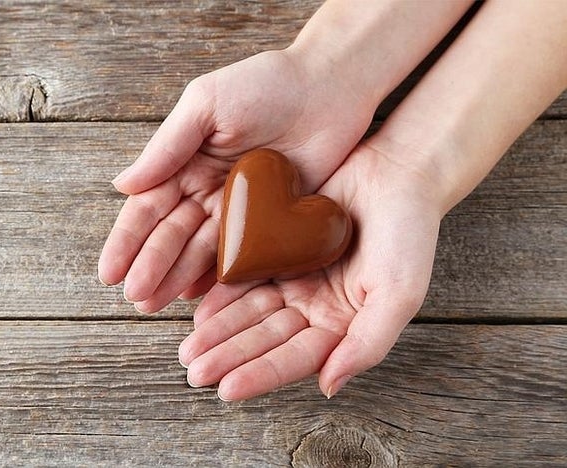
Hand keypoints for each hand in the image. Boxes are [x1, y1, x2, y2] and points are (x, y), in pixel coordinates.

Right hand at [98, 48, 374, 311]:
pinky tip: (199, 297)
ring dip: (178, 278)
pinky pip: (244, 255)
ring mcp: (241, 210)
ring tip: (155, 305)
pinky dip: (221, 277)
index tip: (109, 272)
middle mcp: (208, 190)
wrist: (327, 88)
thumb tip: (121, 186)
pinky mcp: (273, 222)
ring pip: (203, 251)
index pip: (149, 208)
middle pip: (173, 236)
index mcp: (186, 163)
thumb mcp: (206, 105)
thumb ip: (168, 146)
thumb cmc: (263, 84)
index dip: (128, 241)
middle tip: (135, 297)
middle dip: (151, 267)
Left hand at [178, 142, 441, 399]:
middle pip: (266, 337)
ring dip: (220, 330)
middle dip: (230, 355)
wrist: (397, 173)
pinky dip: (224, 292)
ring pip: (251, 310)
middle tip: (194, 371)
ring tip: (189, 348)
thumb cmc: (409, 233)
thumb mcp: (400, 292)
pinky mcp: (280, 247)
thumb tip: (329, 387)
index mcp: (344, 325)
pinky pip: (247, 274)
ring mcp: (296, 277)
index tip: (226, 388)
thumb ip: (369, 343)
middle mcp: (316, 307)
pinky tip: (200, 308)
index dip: (262, 373)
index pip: (297, 357)